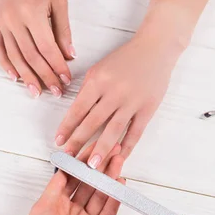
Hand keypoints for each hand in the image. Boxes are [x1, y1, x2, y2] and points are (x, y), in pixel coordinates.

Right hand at [0, 0, 74, 97]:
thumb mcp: (57, 0)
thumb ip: (63, 29)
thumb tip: (69, 55)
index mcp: (32, 13)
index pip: (47, 48)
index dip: (57, 66)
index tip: (65, 79)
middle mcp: (14, 20)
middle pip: (31, 57)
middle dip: (45, 76)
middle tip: (55, 91)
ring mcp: (2, 23)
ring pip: (15, 57)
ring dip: (27, 77)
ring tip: (36, 92)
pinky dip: (6, 65)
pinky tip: (16, 78)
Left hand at [0, 145, 124, 214]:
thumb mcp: (41, 208)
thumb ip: (55, 187)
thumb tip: (63, 166)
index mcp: (57, 203)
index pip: (74, 177)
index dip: (84, 162)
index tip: (94, 146)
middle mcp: (73, 210)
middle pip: (90, 184)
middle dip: (101, 167)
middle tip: (113, 150)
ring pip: (101, 196)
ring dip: (110, 179)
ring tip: (119, 162)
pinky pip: (108, 214)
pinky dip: (114, 199)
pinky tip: (119, 185)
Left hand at [54, 29, 182, 165]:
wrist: (155, 49)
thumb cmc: (125, 59)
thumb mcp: (100, 68)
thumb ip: (89, 91)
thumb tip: (75, 116)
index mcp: (98, 80)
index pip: (78, 108)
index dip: (67, 127)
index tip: (59, 141)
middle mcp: (114, 91)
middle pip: (93, 122)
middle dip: (79, 142)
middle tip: (70, 159)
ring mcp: (132, 101)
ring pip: (114, 130)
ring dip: (101, 149)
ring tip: (93, 166)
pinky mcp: (147, 109)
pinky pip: (135, 132)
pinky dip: (127, 147)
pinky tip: (118, 157)